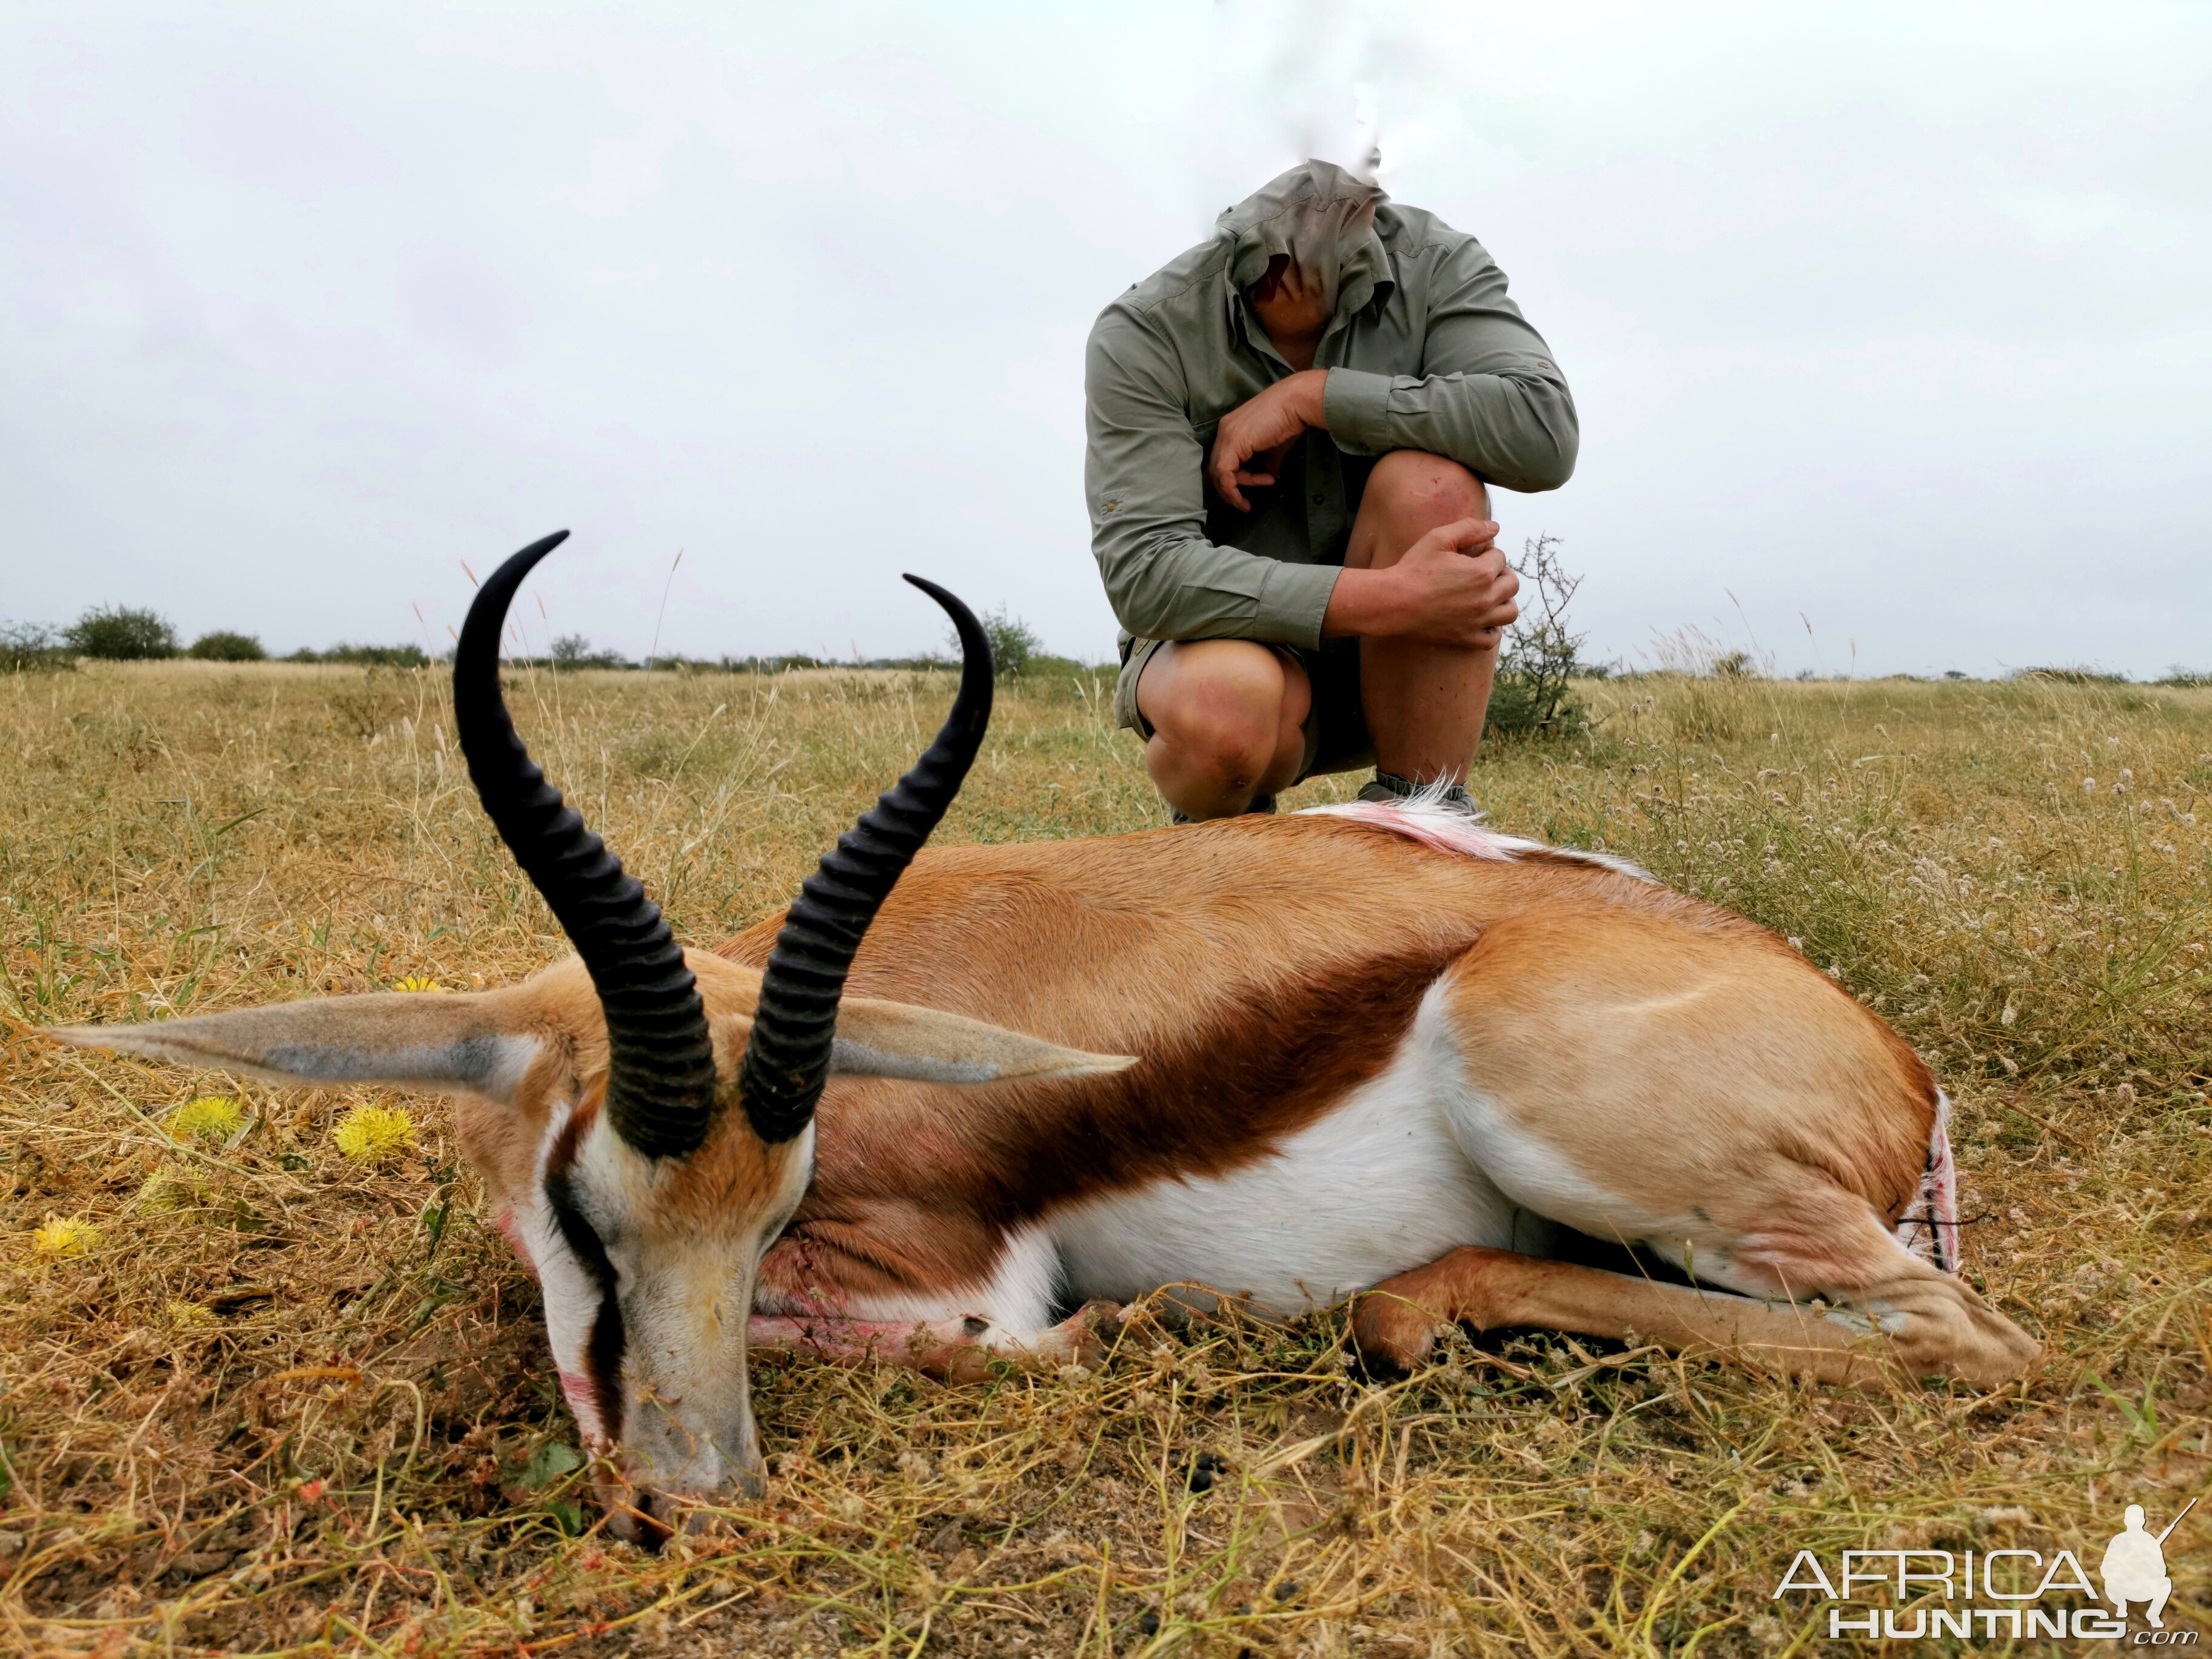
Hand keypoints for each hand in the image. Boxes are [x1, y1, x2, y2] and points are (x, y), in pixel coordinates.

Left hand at [1208, 370, 1326, 511]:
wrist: (1297, 402)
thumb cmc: (1290, 418)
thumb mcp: (1275, 446)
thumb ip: (1268, 462)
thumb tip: (1270, 476)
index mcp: (1231, 428)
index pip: (1223, 460)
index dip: (1233, 480)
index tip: (1249, 491)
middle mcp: (1224, 430)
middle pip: (1216, 468)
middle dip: (1231, 489)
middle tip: (1246, 501)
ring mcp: (1227, 434)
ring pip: (1219, 472)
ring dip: (1237, 488)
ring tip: (1266, 483)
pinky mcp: (1233, 441)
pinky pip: (1225, 472)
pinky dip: (1236, 486)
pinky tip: (1262, 483)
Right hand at [1323, 518, 1518, 647]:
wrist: (1393, 602)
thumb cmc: (1414, 569)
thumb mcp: (1439, 538)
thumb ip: (1470, 528)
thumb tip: (1495, 527)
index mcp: (1482, 573)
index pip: (1500, 557)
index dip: (1486, 552)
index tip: (1471, 555)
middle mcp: (1486, 598)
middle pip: (1512, 583)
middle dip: (1500, 573)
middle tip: (1482, 572)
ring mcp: (1477, 621)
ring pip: (1510, 612)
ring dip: (1504, 600)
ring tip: (1488, 594)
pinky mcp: (1466, 638)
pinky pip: (1492, 638)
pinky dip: (1492, 628)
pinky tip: (1481, 618)